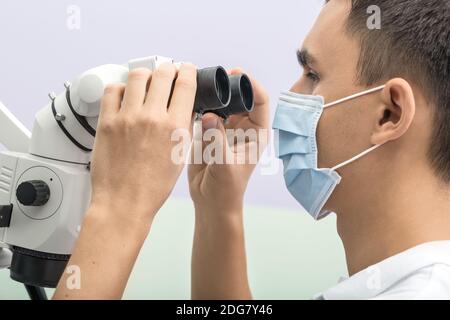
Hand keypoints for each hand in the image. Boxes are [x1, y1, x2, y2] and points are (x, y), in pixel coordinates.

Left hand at [89, 63, 196, 230]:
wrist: (125, 202)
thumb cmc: (152, 186)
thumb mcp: (180, 156)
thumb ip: (183, 128)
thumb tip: (183, 108)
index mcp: (176, 126)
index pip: (186, 83)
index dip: (188, 71)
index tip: (187, 69)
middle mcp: (153, 117)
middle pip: (163, 73)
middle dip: (169, 68)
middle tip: (168, 72)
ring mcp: (128, 118)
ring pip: (138, 76)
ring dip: (145, 75)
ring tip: (146, 82)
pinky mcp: (107, 122)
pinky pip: (113, 90)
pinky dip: (121, 88)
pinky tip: (125, 96)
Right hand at [188, 68, 269, 215]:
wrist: (210, 202)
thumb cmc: (226, 189)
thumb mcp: (224, 164)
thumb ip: (217, 138)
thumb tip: (209, 114)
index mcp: (256, 133)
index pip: (260, 101)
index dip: (251, 84)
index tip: (237, 75)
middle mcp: (243, 127)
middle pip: (241, 96)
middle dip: (230, 85)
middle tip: (215, 77)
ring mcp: (226, 128)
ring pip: (223, 102)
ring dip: (214, 93)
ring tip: (202, 85)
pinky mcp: (209, 131)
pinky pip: (207, 111)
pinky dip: (201, 104)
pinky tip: (192, 99)